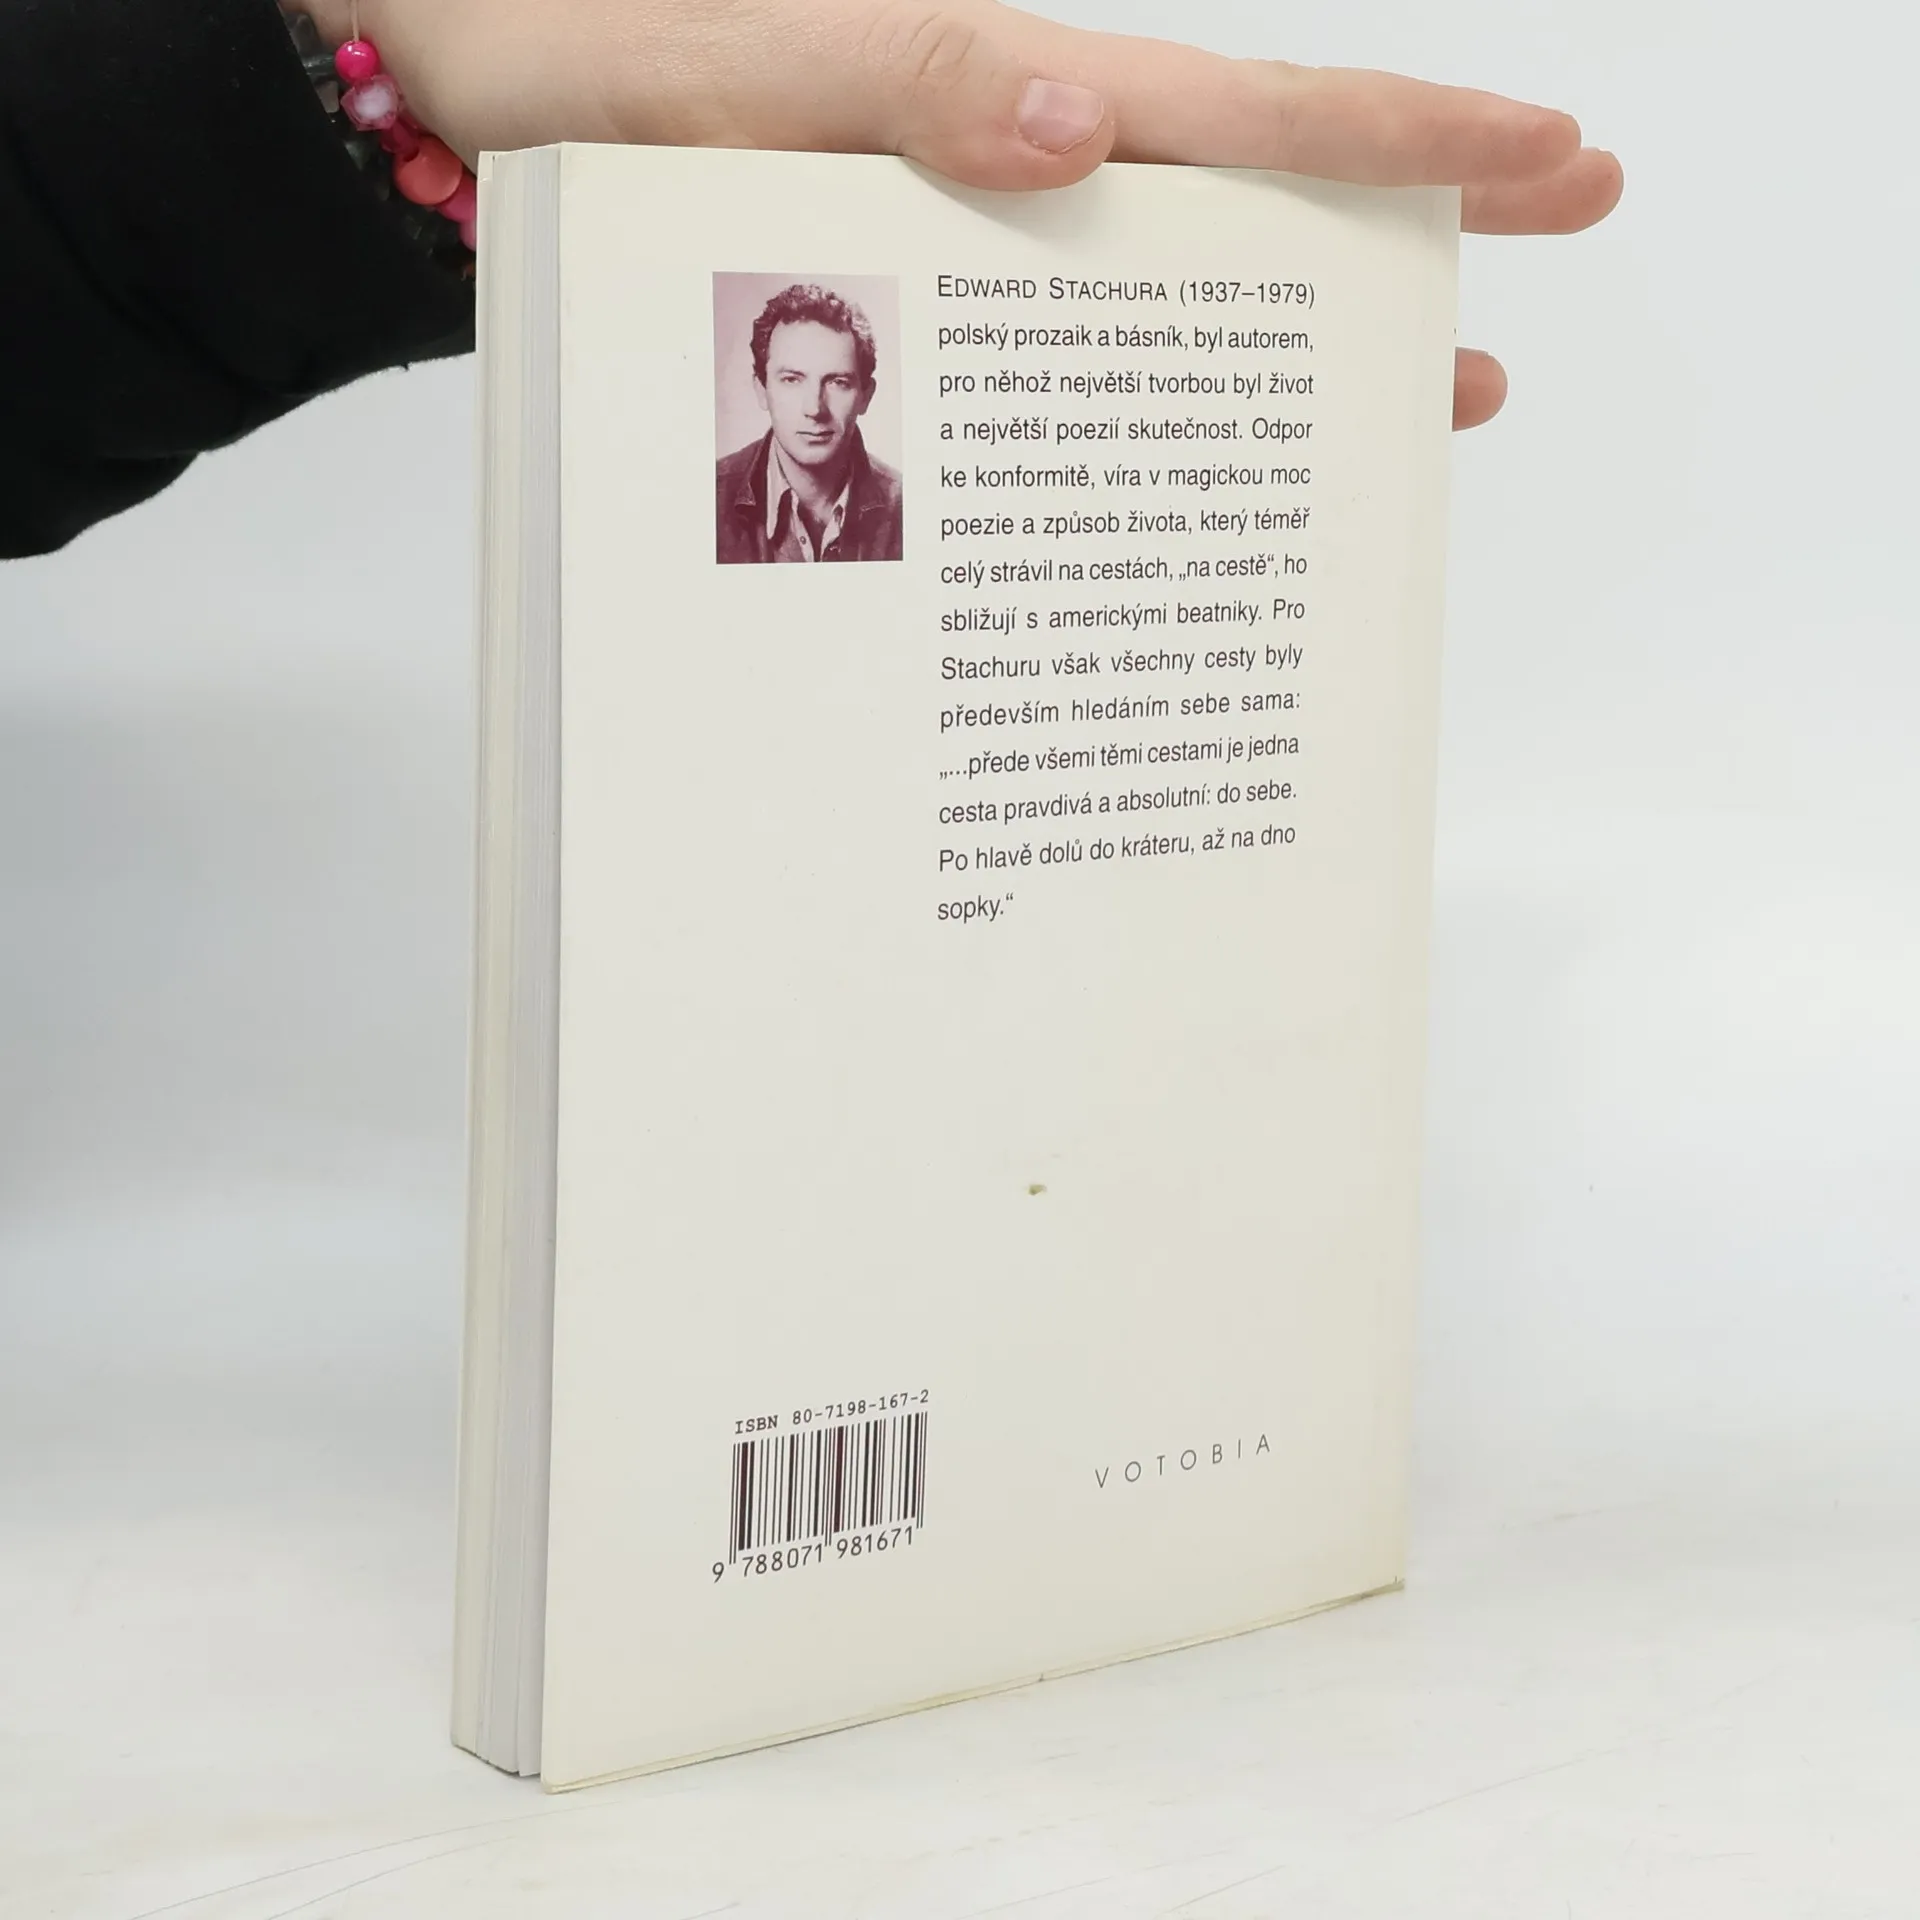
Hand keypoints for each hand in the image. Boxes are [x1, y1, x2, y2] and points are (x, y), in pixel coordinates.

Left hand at [311, 0, 1621, 428]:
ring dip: (1286, 331)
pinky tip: (1165, 448)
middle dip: (1395, 231)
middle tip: (1529, 277)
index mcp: (998, 87)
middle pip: (1243, 195)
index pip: (1246, 109)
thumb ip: (912, 84)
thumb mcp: (736, 67)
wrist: (450, 93)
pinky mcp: (898, 288)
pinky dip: (1133, 388)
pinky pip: (1049, 340)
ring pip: (1163, 279)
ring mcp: (959, 226)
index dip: (1405, 137)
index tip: (1554, 159)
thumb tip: (1087, 124)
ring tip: (1411, 396)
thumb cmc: (571, 60)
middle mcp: (1002, 154)